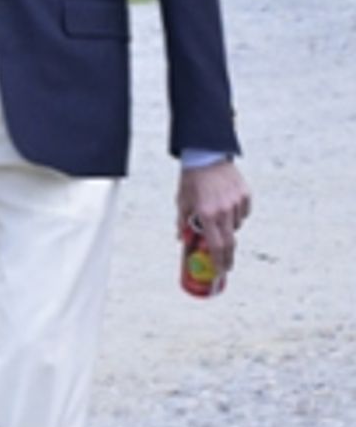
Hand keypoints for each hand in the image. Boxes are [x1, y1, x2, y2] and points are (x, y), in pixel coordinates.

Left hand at [176, 158, 251, 294]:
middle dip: (228, 257)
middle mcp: (223, 210)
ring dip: (228, 229)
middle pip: (230, 243)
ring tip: (218, 216)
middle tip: (226, 266)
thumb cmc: (191, 179)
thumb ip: (182, 222)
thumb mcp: (182, 201)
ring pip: (236, 226)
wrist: (206, 154)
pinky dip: (237, 214)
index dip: (218, 262)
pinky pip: (243, 212)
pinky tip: (227, 204)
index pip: (215, 246)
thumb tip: (181, 239)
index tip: (219, 273)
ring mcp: (236, 202)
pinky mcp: (245, 194)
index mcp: (206, 214)